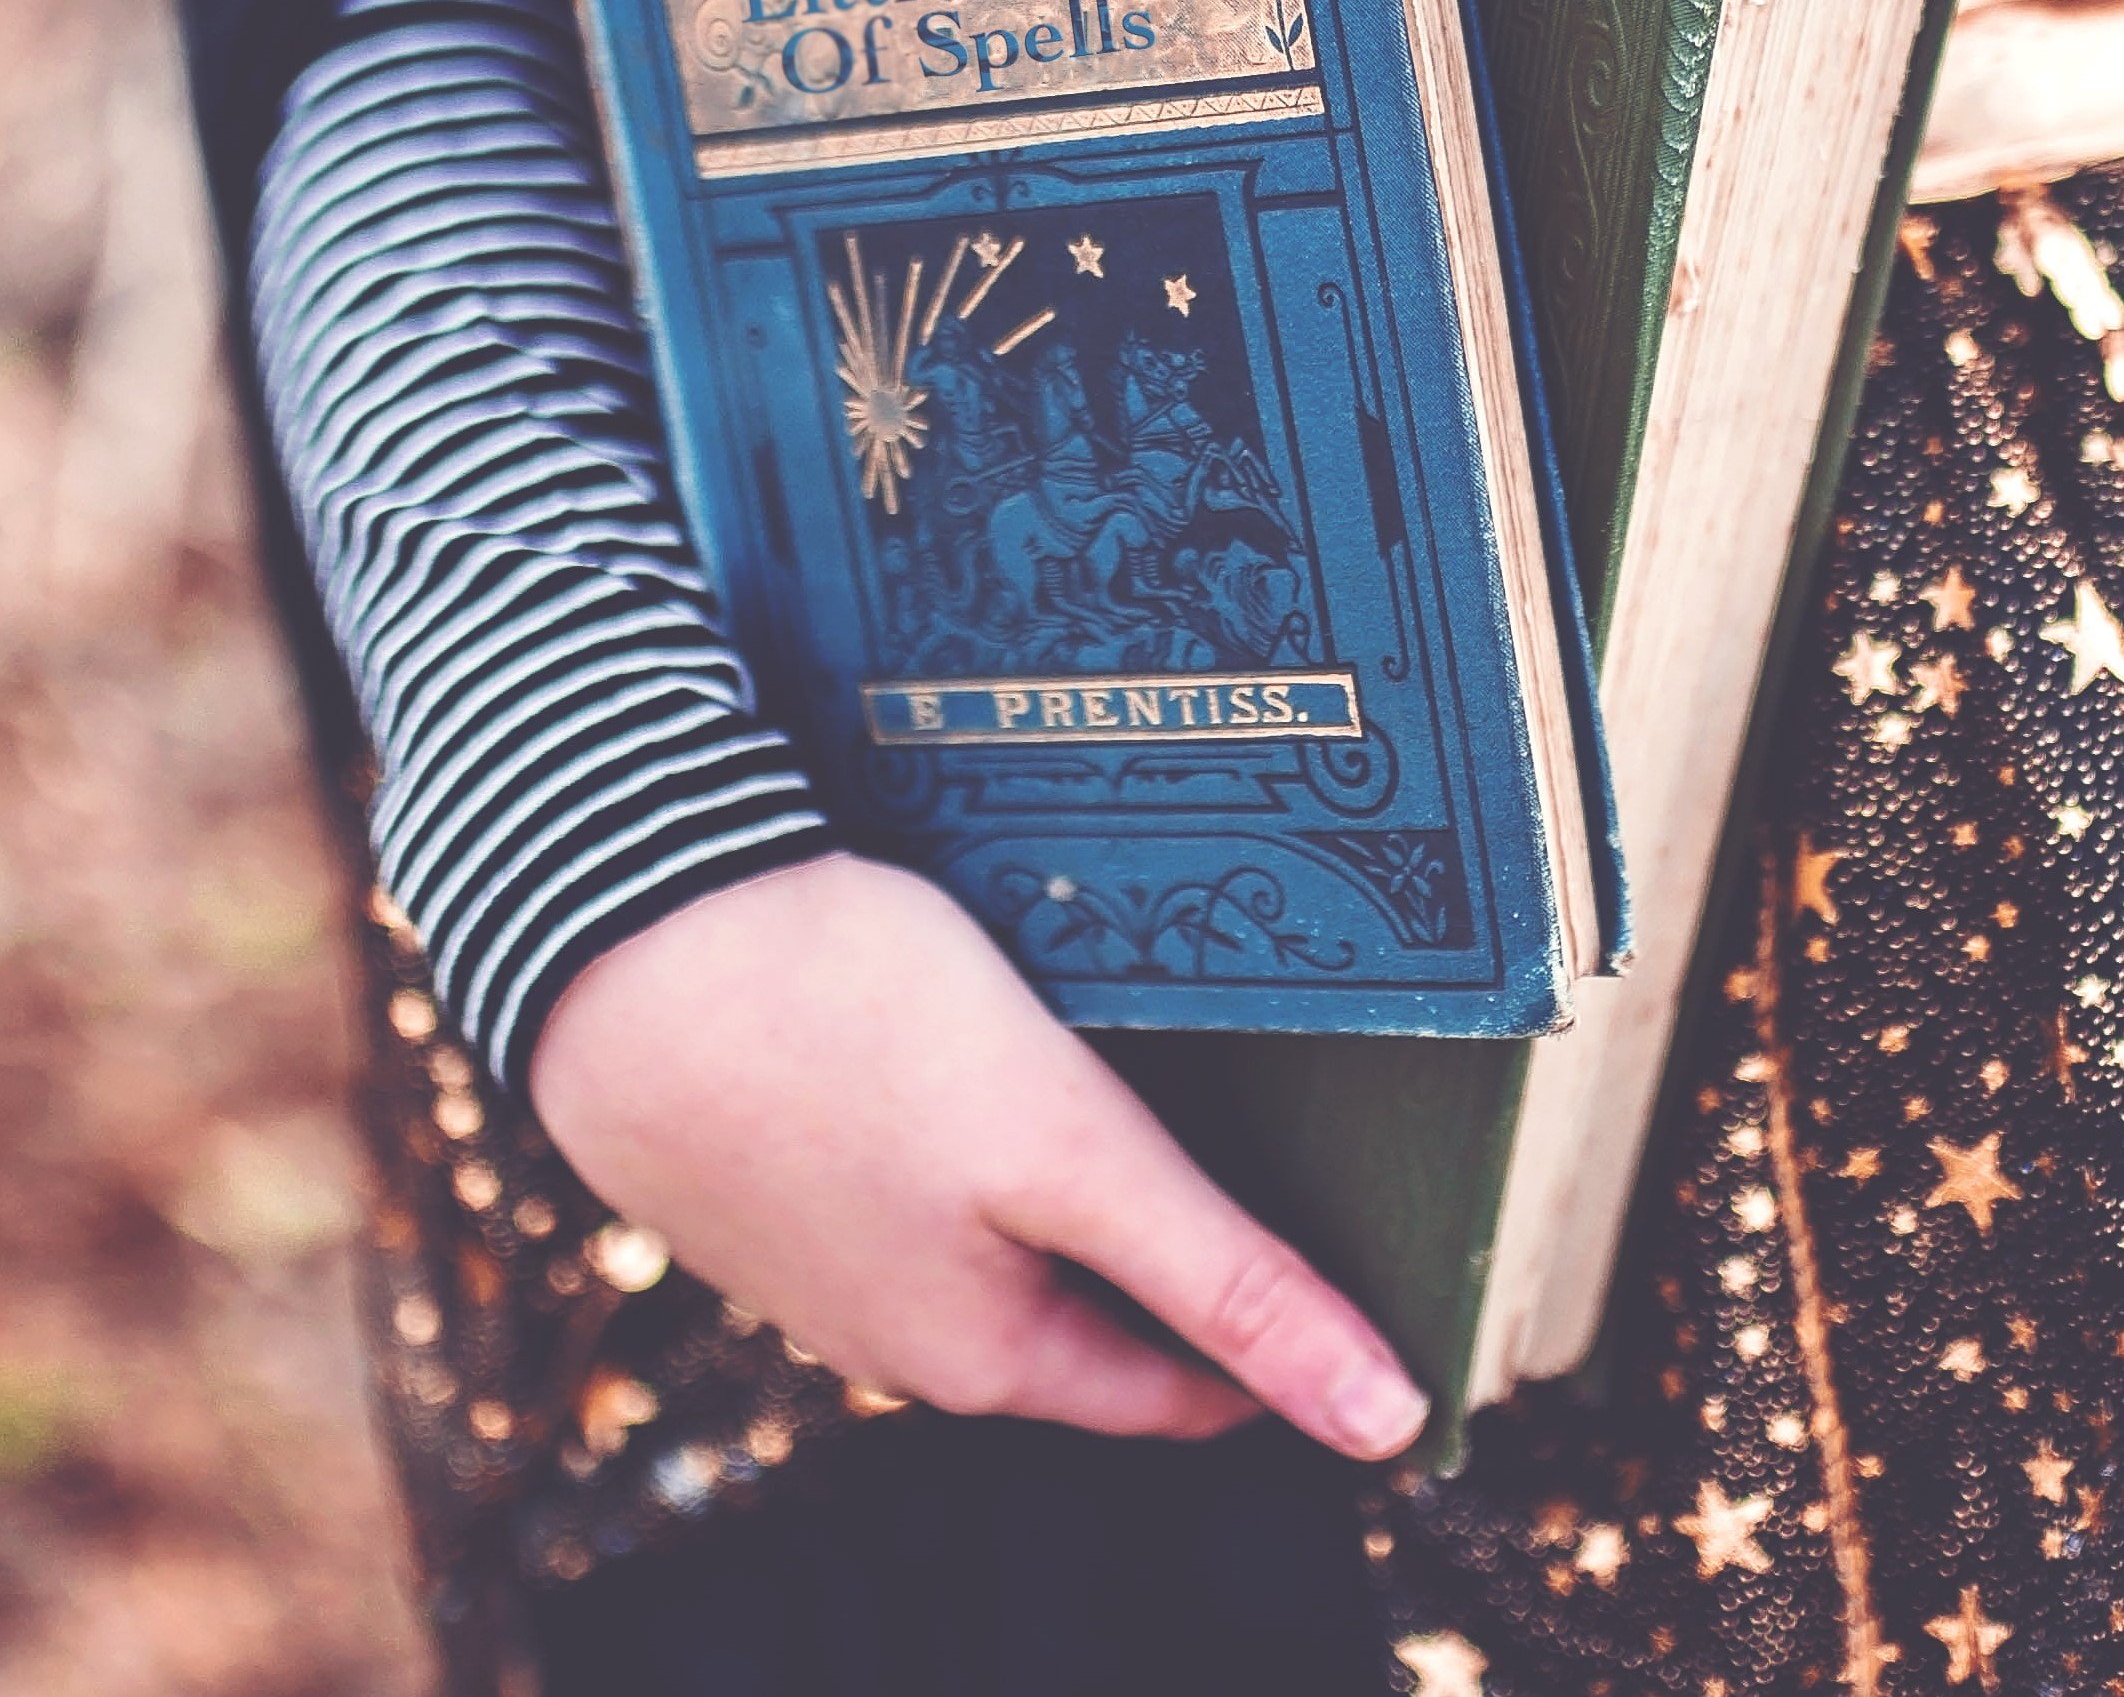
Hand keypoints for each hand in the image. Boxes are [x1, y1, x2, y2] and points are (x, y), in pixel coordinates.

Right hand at [530, 849, 1426, 1456]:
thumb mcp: (1072, 1147)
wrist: (613, 926)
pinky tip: (977, 1034)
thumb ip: (1226, 1281)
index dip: (1277, 1330)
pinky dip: (964, 1123)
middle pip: (1083, 1309)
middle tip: (1268, 1129)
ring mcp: (816, 1253)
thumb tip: (1389, 1421)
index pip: (1179, 1388)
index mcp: (981, 1356)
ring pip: (988, 1234)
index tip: (1359, 1254)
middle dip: (1169, 1242)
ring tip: (1130, 1066)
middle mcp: (892, 1335)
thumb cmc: (849, 1026)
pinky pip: (906, 1168)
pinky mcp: (764, 1165)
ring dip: (1060, 1176)